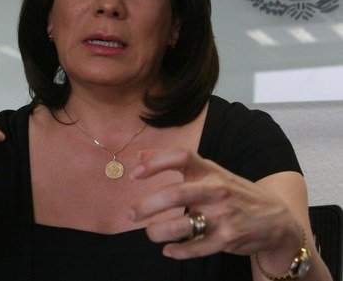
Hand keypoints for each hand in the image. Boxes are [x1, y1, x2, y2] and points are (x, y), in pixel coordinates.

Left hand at [129, 149, 302, 259]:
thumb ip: (177, 164)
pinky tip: (168, 250)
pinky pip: (195, 247)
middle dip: (146, 206)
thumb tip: (139, 156)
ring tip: (150, 232)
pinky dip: (177, 251)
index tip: (134, 175)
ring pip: (181, 225)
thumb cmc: (233, 192)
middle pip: (175, 194)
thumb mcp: (210, 172)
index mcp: (209, 169)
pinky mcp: (227, 238)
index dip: (155, 163)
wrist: (277, 219)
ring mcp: (222, 215)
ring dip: (158, 231)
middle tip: (130, 214)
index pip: (181, 156)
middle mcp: (216, 189)